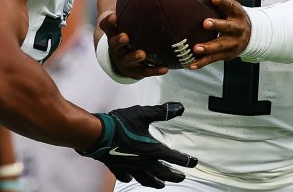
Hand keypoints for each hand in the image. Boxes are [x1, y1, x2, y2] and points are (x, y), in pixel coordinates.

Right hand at [79, 102, 197, 188]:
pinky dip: (130, 178)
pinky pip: (126, 176)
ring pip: (146, 179)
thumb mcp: (143, 114)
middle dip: (174, 176)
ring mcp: (131, 167)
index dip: (186, 160)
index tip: (194, 162)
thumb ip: (162, 112)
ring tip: (160, 185)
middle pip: (163, 173)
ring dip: (155, 182)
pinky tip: (131, 178)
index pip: (174, 158)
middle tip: (181, 177)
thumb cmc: (120, 124)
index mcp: (152, 150)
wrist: (99, 135)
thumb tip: (179, 108)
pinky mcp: (118, 168)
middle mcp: (144, 162)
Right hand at [98, 11, 168, 79]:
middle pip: (114, 44)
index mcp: (112, 32)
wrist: (121, 56)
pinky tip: (166, 68)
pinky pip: (144, 71)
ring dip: (134, 57)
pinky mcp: (135, 71)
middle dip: (119, 41)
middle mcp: (116, 46)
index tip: (114, 16)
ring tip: (142, 54)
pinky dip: (154, 70)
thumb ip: (134, 1)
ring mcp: (124, 60)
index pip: (106, 24)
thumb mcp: (127, 16)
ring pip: (127, 60)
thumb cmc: (126, 28)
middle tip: (126, 36)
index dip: (109, 21)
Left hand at [190, 0, 251, 69]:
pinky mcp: (227, 54)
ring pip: (220, 46)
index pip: (230, 6)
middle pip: (228, 27)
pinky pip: (213, 59)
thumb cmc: (235, 16)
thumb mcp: (231, 4)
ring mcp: (232, 43)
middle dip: (217, 25)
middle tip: (205, 23)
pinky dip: (202, 62)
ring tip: (196, 48)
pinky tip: (191, 64)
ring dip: (208, 47)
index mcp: (237, 13)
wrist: (253, 36)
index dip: (223, 1)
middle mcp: (236, 29)